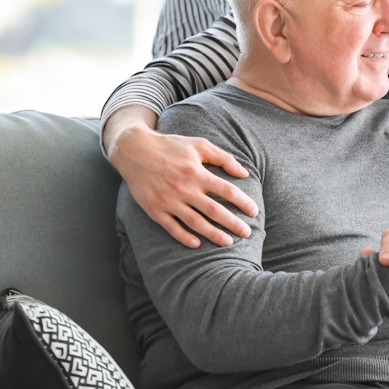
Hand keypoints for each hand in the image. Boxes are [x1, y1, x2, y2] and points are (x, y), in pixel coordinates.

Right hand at [109, 123, 257, 247]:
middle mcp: (183, 188)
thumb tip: (244, 173)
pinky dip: (184, 237)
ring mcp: (168, 201)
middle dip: (233, 223)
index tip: (254, 211)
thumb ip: (223, 158)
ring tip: (228, 242)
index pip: (226, 190)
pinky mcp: (154, 210)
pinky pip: (171, 228)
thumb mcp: (198, 144)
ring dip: (213, 234)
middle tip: (247, 232)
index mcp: (196, 172)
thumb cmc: (171, 146)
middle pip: (213, 211)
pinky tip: (197, 244)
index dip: (242, 202)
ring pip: (195, 222)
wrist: (134, 151)